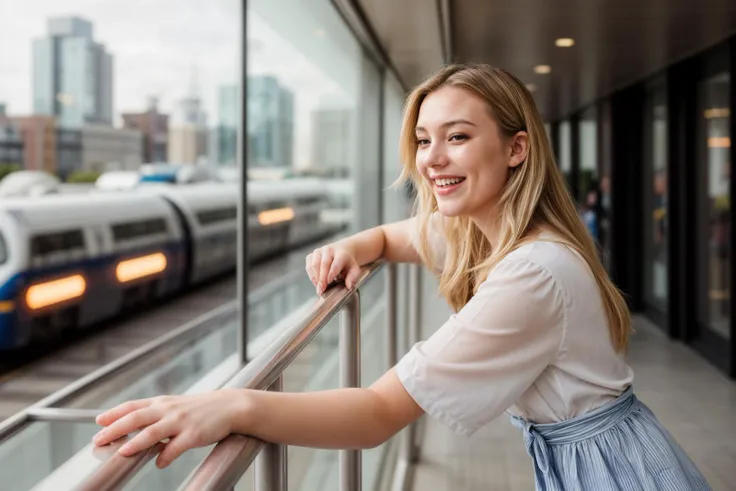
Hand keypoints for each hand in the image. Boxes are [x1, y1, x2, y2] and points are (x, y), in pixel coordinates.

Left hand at [92, 390, 241, 468]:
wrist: (230, 406)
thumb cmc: (201, 409)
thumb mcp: (176, 407)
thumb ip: (156, 417)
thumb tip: (133, 433)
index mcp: (163, 403)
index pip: (133, 406)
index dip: (114, 413)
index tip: (98, 422)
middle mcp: (169, 410)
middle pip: (137, 417)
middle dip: (116, 428)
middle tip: (99, 439)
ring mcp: (182, 422)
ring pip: (154, 431)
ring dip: (137, 442)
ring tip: (122, 452)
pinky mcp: (194, 434)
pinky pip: (176, 447)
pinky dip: (166, 456)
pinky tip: (160, 463)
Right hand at [306, 244, 360, 293]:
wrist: (341, 250)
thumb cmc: (347, 262)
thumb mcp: (354, 269)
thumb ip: (352, 277)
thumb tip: (348, 286)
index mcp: (341, 253)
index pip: (336, 263)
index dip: (332, 272)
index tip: (328, 282)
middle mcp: (329, 250)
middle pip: (324, 263)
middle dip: (322, 278)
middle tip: (321, 289)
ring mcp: (319, 251)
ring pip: (314, 264)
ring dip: (315, 277)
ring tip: (319, 287)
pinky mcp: (311, 255)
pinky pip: (308, 266)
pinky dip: (311, 275)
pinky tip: (316, 282)